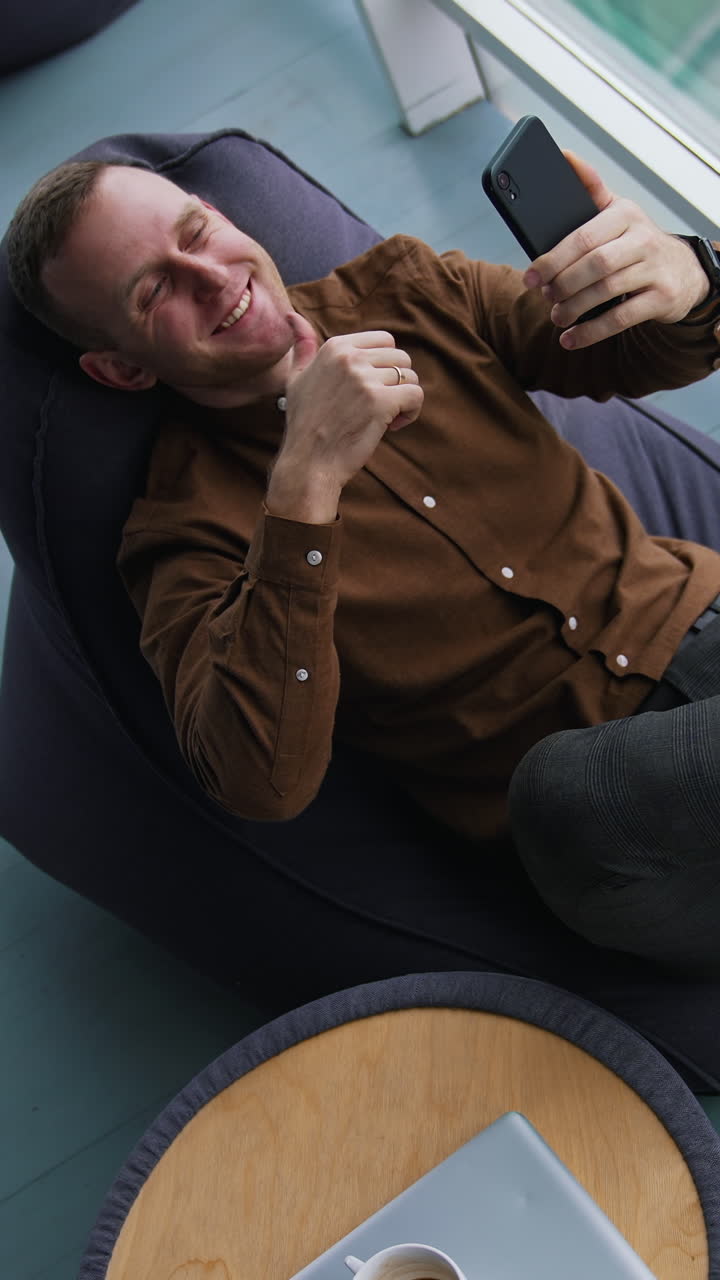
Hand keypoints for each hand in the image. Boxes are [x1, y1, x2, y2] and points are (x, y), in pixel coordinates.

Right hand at [267, 313, 423, 521]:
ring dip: (404, 399)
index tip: (371, 389)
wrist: (308, 462)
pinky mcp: (380, 402)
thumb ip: (302, 345)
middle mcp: (350, 357)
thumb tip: (292, 315)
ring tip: (386, 418)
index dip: (385, 367)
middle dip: (397, 382)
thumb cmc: (304, 423)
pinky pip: (416, 395)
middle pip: (401, 357)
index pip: (385, 340)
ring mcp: (365, 379)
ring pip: (410, 376)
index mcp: (335, 346)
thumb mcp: (296, 377)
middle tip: (380, 407)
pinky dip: (412, 412)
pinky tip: (393, 425)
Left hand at [523, 151, 709, 348]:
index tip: (530, 277)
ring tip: (557, 317)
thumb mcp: (616, 211)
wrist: (683, 270)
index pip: (583, 237)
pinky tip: (570, 339)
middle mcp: (643, 238)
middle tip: (545, 297)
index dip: (552, 259)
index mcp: (625, 213)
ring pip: (606, 291)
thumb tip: (563, 156)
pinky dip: (591, 332)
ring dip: (574, 308)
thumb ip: (590, 189)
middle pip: (593, 264)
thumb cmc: (635, 241)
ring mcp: (655, 269)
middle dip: (562, 285)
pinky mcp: (662, 298)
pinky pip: (621, 318)